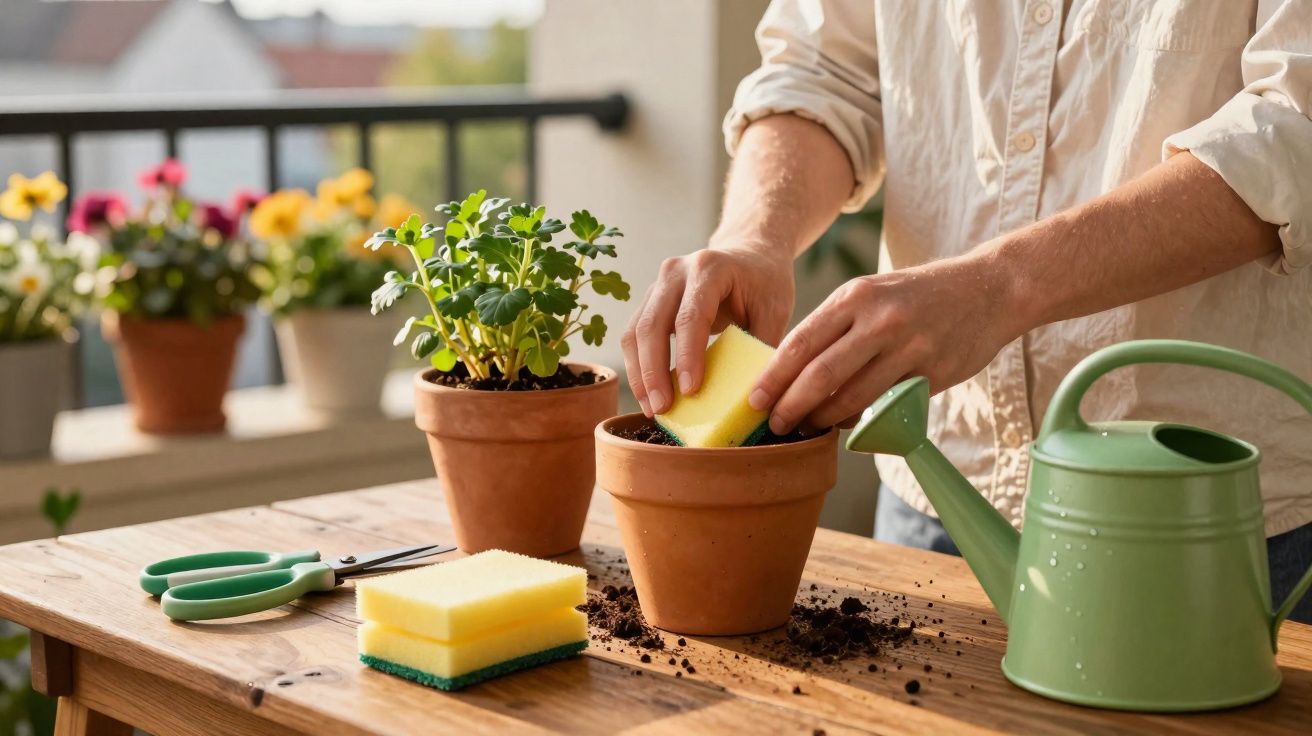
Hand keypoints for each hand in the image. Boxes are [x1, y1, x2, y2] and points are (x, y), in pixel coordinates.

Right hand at [621, 244, 794, 415]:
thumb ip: (762, 348)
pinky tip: (648, 394)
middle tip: (662, 409)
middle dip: (653, 371)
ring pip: (635, 331)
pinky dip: (638, 366)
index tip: (690, 391)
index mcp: (709, 268)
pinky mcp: (650, 300)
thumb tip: (753, 398)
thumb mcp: (775, 310)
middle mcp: (676, 271)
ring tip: (652, 409)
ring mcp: (658, 284)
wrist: (750, 254)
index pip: (691, 316)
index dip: (687, 356)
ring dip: (640, 373)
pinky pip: (634, 335)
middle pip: (652, 324)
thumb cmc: (765, 283)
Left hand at [748, 254, 1018, 434]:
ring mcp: (908, 347)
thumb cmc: (918, 296)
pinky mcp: (932, 372)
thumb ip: (836, 326)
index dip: (773, 376)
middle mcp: (878, 319)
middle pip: (820, 373)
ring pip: (852, 396)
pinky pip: (886, 405)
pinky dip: (861, 420)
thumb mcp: (872, 293)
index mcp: (855, 296)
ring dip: (824, 419)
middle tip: (775, 424)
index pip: (800, 342)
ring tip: (808, 427)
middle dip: (790, 405)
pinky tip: (847, 425)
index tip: (753, 399)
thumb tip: (791, 371)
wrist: (989, 289)